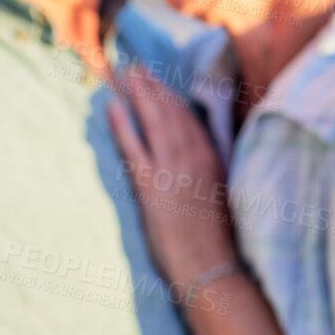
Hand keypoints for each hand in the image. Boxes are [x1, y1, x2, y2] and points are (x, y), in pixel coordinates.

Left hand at [106, 65, 238, 297]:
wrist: (211, 268)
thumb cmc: (220, 243)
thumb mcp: (223, 198)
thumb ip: (211, 174)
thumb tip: (200, 165)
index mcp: (213, 159)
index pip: (189, 118)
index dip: (171, 97)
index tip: (158, 80)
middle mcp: (193, 156)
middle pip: (170, 111)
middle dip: (151, 86)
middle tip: (134, 65)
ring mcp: (172, 168)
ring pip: (153, 120)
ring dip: (137, 93)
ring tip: (123, 73)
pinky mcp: (151, 184)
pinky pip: (133, 146)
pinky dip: (122, 124)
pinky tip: (111, 106)